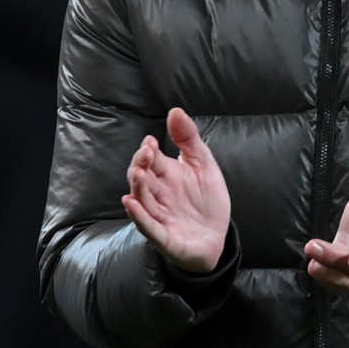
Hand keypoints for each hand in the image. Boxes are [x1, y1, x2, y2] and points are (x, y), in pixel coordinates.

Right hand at [122, 108, 229, 272]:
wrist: (217, 236)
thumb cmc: (206, 199)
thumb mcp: (203, 164)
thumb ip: (189, 139)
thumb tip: (174, 110)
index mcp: (166, 175)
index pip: (150, 160)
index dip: (148, 151)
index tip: (150, 143)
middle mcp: (158, 194)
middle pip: (141, 178)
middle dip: (140, 165)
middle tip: (145, 154)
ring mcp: (159, 216)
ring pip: (142, 200)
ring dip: (138, 187)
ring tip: (138, 174)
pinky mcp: (164, 237)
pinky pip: (148, 226)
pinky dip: (139, 216)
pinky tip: (131, 203)